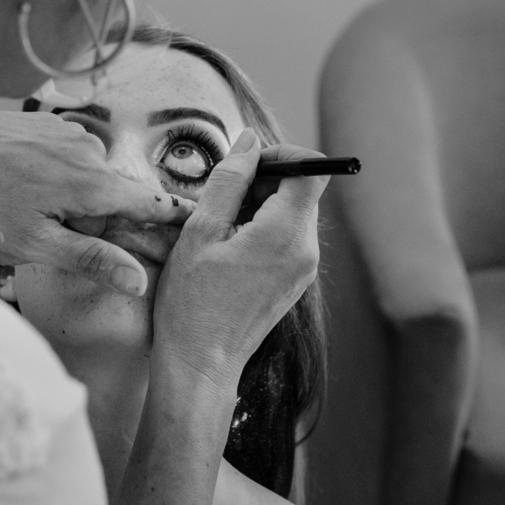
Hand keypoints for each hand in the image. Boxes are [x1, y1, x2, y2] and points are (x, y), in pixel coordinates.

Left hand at [0, 109, 194, 295]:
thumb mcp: (34, 243)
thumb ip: (91, 258)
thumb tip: (139, 280)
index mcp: (93, 183)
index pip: (152, 203)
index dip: (173, 219)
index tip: (194, 228)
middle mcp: (91, 150)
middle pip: (115, 196)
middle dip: (93, 219)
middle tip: (46, 234)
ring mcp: (71, 131)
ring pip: (90, 177)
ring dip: (71, 198)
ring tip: (25, 210)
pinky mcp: (51, 121)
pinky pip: (70, 157)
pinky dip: (55, 175)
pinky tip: (20, 185)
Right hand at [153, 129, 327, 385]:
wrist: (201, 363)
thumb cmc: (193, 303)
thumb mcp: (201, 232)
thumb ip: (229, 180)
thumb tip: (250, 141)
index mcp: (286, 234)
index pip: (311, 169)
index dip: (282, 154)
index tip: (246, 163)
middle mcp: (305, 251)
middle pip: (302, 190)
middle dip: (264, 181)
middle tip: (222, 197)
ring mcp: (303, 269)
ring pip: (293, 213)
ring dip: (259, 205)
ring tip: (220, 226)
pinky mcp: (294, 282)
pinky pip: (287, 237)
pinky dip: (262, 228)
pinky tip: (228, 246)